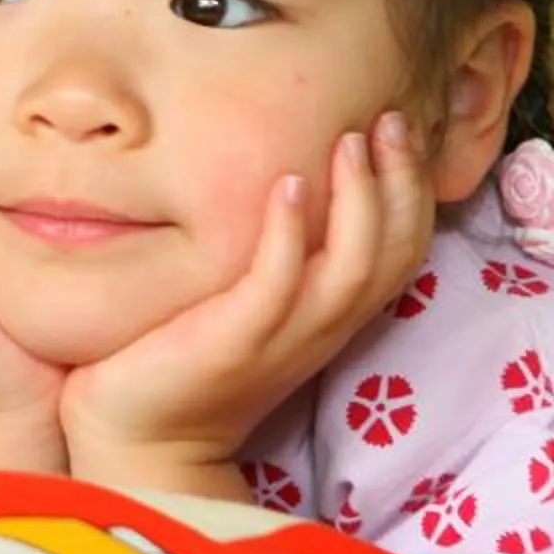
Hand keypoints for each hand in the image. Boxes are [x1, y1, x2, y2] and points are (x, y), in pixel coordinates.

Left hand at [59, 112, 434, 499]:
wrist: (140, 435)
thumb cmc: (187, 357)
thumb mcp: (251, 301)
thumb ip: (279, 253)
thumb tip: (286, 177)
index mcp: (332, 315)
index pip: (403, 247)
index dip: (413, 187)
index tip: (399, 126)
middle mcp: (322, 325)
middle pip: (395, 251)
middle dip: (403, 181)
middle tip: (389, 118)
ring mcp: (284, 336)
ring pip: (354, 265)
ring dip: (359, 198)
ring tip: (351, 139)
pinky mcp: (236, 341)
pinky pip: (278, 284)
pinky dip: (290, 234)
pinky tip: (287, 186)